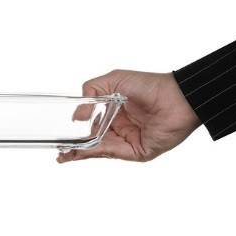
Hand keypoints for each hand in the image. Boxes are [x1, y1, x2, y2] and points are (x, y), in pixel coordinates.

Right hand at [57, 70, 201, 162]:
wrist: (177, 97)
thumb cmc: (149, 85)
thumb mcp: (114, 80)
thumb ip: (91, 93)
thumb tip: (76, 116)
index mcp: (116, 112)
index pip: (92, 124)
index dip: (76, 130)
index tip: (60, 134)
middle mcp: (121, 128)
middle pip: (93, 140)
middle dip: (74, 146)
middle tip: (58, 149)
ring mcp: (128, 141)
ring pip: (99, 149)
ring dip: (80, 153)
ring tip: (63, 155)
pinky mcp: (137, 152)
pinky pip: (112, 152)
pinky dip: (95, 152)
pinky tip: (80, 152)